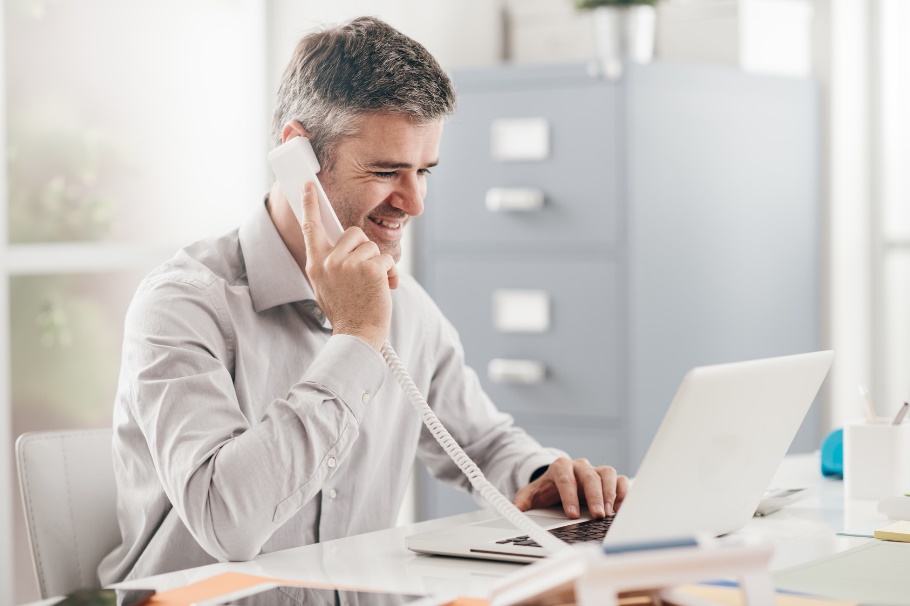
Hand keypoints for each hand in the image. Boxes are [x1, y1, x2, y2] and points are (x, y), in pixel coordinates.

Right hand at [300, 181, 398, 350]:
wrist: (357, 334)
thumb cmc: (346, 312)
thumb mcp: (326, 286)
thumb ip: (331, 264)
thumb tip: (346, 244)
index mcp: (315, 264)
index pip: (310, 227)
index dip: (310, 204)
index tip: (309, 185)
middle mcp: (329, 261)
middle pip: (353, 233)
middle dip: (364, 249)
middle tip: (364, 273)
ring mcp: (348, 264)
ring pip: (371, 245)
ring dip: (377, 263)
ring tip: (372, 285)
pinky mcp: (369, 268)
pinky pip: (385, 257)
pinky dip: (390, 272)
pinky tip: (384, 288)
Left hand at [513, 458, 628, 518]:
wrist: (558, 482)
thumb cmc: (547, 490)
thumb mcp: (531, 495)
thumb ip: (522, 502)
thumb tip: (514, 511)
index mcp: (560, 467)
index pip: (565, 478)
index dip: (569, 496)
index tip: (572, 514)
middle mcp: (579, 466)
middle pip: (589, 476)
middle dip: (593, 496)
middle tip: (596, 515)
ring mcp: (595, 471)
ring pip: (607, 474)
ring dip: (609, 493)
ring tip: (608, 513)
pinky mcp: (609, 478)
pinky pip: (620, 480)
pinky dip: (623, 492)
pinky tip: (620, 509)